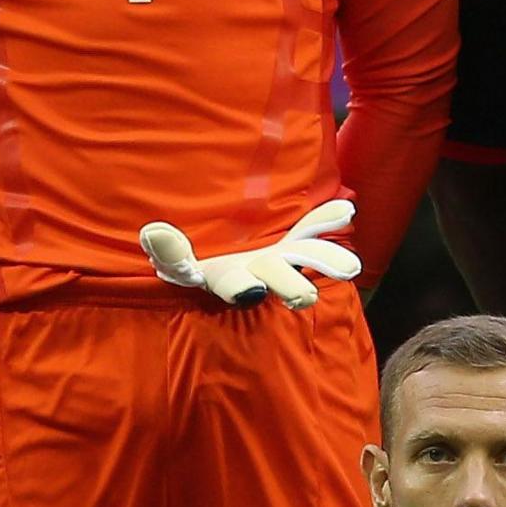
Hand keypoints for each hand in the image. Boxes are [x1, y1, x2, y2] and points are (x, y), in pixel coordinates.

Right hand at [140, 198, 361, 308]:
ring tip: (350, 268)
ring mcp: (274, 255)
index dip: (239, 288)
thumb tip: (155, 233)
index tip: (249, 292)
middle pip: (275, 278)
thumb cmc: (186, 259)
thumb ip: (168, 250)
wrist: (205, 247)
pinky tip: (347, 210)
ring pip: (302, 255)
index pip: (231, 285)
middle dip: (290, 286)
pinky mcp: (286, 239)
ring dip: (323, 258)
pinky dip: (326, 218)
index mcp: (225, 277)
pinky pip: (309, 228)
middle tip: (307, 297)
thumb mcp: (172, 258)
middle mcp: (254, 270)